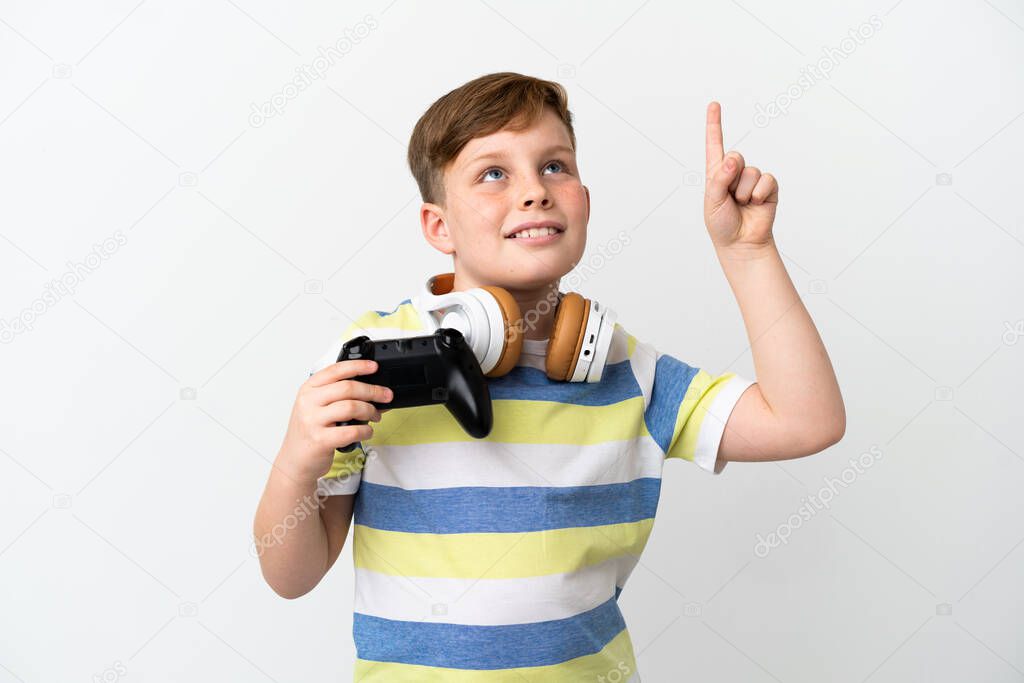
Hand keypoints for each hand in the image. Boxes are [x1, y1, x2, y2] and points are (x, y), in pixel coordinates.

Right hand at [276, 359, 392, 482]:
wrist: (294, 460)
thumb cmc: (309, 432)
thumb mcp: (317, 408)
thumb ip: (338, 396)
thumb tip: (373, 390)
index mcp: (308, 389)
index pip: (335, 370)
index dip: (358, 366)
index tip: (374, 367)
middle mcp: (308, 402)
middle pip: (347, 388)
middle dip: (372, 391)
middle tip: (385, 396)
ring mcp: (312, 421)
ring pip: (351, 407)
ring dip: (370, 411)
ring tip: (375, 416)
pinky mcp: (320, 440)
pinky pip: (352, 431)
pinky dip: (365, 431)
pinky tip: (367, 432)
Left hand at [704, 101, 778, 251]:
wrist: (741, 243)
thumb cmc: (722, 224)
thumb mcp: (712, 201)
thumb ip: (719, 178)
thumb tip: (733, 159)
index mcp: (716, 174)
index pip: (714, 145)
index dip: (714, 124)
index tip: (714, 104)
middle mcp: (734, 173)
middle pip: (735, 156)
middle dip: (731, 176)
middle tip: (730, 198)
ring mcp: (752, 180)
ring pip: (750, 171)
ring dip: (744, 192)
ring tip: (742, 205)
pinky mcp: (768, 188)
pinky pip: (766, 180)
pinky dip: (759, 194)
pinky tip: (756, 205)